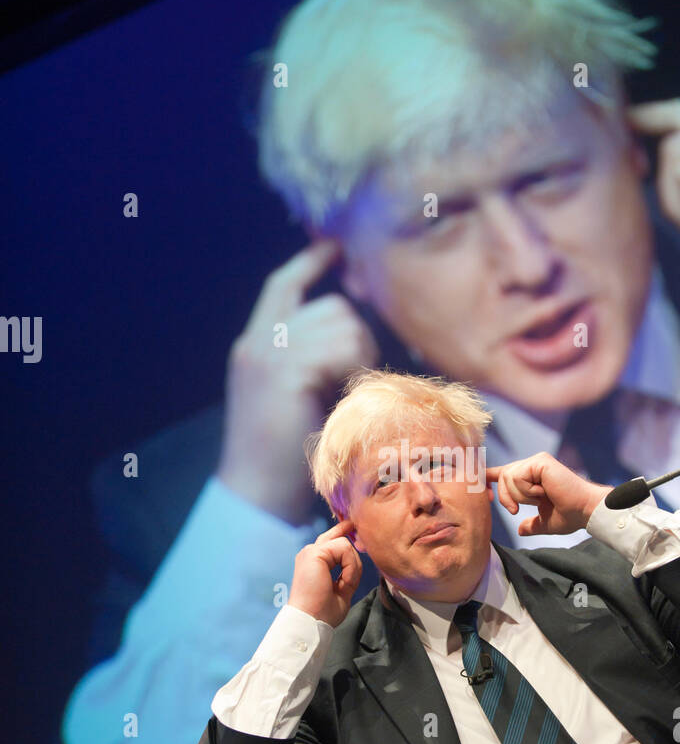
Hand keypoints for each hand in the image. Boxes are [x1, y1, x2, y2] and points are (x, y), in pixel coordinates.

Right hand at [217, 238, 379, 521]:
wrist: (255, 497)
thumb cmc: (281, 461)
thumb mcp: (293, 399)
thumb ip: (311, 362)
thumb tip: (352, 330)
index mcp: (255, 347)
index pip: (283, 285)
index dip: (310, 263)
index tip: (334, 246)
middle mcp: (257, 344)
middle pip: (331, 306)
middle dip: (358, 337)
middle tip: (357, 382)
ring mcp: (268, 355)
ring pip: (342, 324)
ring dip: (361, 357)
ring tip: (349, 395)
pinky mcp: (284, 371)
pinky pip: (341, 349)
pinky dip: (354, 373)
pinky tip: (345, 400)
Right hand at [288, 519, 363, 627]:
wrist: (311, 621)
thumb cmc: (323, 612)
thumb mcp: (342, 589)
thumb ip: (349, 572)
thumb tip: (357, 558)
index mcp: (314, 562)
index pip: (331, 539)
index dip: (343, 531)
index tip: (354, 525)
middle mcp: (310, 553)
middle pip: (338, 536)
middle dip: (353, 546)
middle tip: (355, 569)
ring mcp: (311, 551)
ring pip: (345, 544)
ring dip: (352, 566)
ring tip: (346, 585)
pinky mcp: (315, 552)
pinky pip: (344, 549)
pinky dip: (350, 567)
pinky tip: (344, 582)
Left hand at [486, 453, 611, 536]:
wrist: (585, 511)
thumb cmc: (570, 516)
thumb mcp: (545, 522)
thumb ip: (531, 524)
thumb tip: (521, 529)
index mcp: (532, 477)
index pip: (504, 473)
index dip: (488, 478)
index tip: (483, 492)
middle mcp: (533, 465)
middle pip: (501, 476)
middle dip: (504, 498)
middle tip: (516, 510)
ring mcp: (537, 461)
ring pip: (507, 477)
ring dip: (520, 496)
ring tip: (540, 498)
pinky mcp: (540, 461)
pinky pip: (517, 477)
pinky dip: (526, 491)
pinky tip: (543, 492)